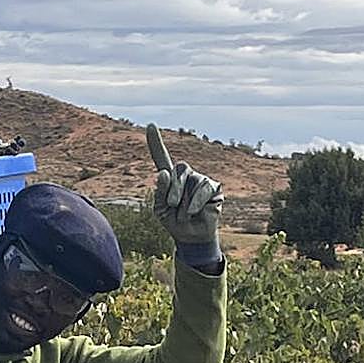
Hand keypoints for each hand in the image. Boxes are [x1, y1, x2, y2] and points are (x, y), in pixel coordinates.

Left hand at [147, 123, 223, 266]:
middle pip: (176, 169)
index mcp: (169, 178)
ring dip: (183, 199)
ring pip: (190, 179)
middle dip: (172, 189)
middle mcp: (184, 175)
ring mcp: (199, 179)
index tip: (150, 125)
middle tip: (171, 205)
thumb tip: (163, 172)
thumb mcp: (159, 209)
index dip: (156, 142)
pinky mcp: (213, 187)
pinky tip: (194, 211)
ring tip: (184, 213)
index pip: (161, 157)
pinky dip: (195, 202)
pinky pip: (203, 188)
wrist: (190, 237)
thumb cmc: (174, 221)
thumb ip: (159, 191)